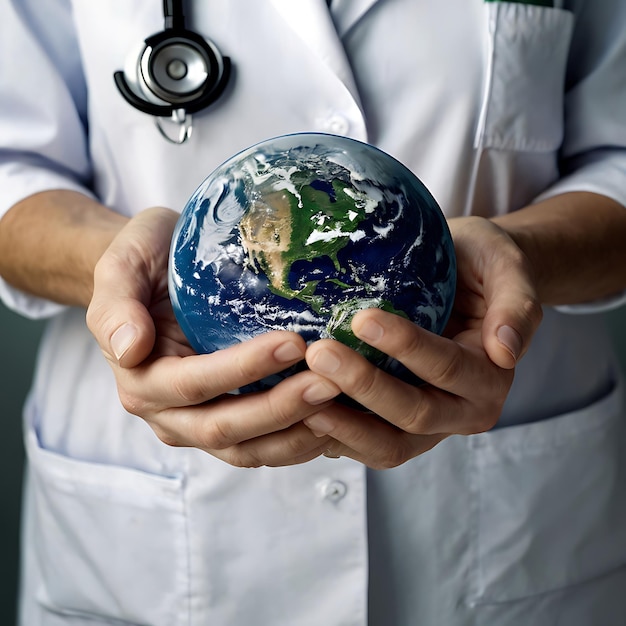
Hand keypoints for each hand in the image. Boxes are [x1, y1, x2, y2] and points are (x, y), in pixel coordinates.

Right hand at [86, 207, 341, 466]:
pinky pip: (263, 446)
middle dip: (280, 407)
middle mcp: (168, 414)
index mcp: (142, 379)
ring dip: (296, 430)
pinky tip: (334, 418)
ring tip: (341, 400)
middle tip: (331, 380)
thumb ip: (115, 306)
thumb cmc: (145, 263)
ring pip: (249, 448)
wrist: (157, 277)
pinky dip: (298, 440)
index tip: (292, 342)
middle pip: (225, 426)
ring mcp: (199, 425)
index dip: (243, 369)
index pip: (195, 384)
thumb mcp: (121, 267)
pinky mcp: (228, 425)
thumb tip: (128, 348)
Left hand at [302, 216, 542, 468]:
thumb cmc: (481, 268)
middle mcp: (461, 411)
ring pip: (386, 444)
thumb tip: (507, 351)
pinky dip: (332, 436)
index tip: (363, 319)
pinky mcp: (393, 429)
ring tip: (297, 390)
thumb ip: (517, 305)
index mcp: (490, 376)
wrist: (464, 284)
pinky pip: (362, 445)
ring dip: (343, 421)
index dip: (407, 347)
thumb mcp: (507, 268)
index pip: (447, 366)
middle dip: (365, 386)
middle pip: (413, 413)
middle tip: (318, 352)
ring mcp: (426, 428)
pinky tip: (296, 411)